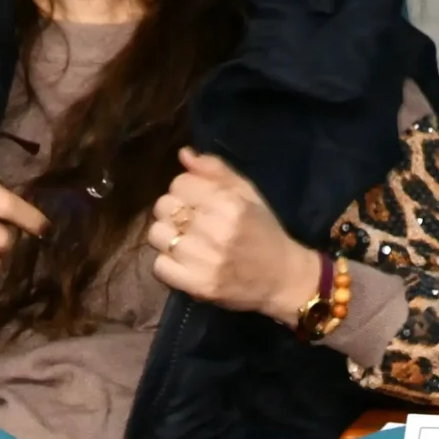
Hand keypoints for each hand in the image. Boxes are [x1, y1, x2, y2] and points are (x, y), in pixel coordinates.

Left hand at [148, 148, 324, 322]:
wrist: (282, 278)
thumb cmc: (264, 231)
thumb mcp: (248, 192)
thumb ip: (215, 170)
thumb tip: (184, 154)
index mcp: (228, 202)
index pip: (179, 183)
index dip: (184, 190)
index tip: (196, 202)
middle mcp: (214, 229)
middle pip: (163, 207)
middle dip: (172, 212)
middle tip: (190, 223)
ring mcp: (204, 259)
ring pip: (156, 235)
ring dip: (167, 237)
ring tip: (185, 242)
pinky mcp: (196, 285)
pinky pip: (158, 266)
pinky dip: (167, 264)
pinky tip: (184, 263)